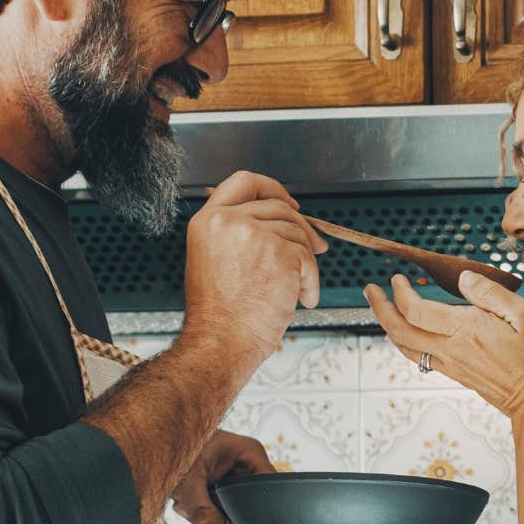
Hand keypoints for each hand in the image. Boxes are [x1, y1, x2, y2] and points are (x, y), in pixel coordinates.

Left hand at [171, 429, 276, 523]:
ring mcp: (235, 474)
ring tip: (185, 503)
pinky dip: (202, 509)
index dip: (255, 510)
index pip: (269, 487)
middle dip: (222, 513)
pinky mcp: (222, 484)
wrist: (154, 446)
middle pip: (250, 502)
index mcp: (250, 452)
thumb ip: (204, 513)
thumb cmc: (173, 449)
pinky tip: (185, 502)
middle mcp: (247, 464)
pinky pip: (221, 507)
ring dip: (208, 513)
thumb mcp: (189, 484)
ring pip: (233, 508)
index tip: (229, 521)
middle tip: (196, 509)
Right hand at [182, 171, 326, 362]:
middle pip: (278, 207)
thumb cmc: (218, 314)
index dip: (272, 188)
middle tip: (315, 247)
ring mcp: (254, 234)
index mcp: (208, 220)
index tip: (289, 203)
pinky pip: (307, 258)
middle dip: (301, 228)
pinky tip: (303, 298)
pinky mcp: (280, 252)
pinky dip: (311, 280)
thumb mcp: (211, 259)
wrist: (220, 341)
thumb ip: (235, 234)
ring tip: (298, 289)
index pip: (244, 182)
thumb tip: (276, 224)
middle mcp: (228, 221)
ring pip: (297, 233)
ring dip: (305, 262)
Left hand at [364, 271, 523, 418]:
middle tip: (371, 290)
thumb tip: (464, 279)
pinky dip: (404, 339)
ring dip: (388, 325)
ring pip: (405, 345)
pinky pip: (418, 355)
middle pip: (400, 330)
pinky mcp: (454, 373)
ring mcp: (450, 363)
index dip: (401, 293)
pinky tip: (407, 330)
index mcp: (465, 331)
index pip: (417, 311)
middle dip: (380, 308)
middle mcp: (451, 349)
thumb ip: (490, 294)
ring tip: (382, 308)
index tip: (398, 278)